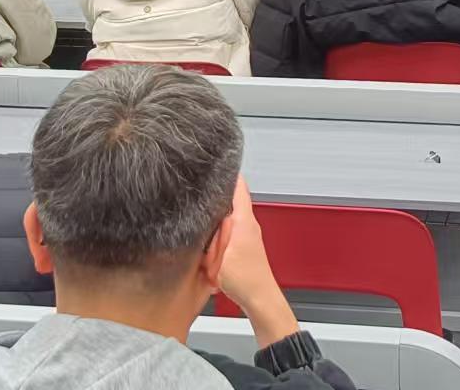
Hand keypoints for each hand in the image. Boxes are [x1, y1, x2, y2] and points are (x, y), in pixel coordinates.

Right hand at [218, 177, 297, 346]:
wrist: (260, 299)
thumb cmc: (246, 281)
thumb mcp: (219, 258)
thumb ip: (211, 237)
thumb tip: (203, 220)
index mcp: (244, 220)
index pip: (238, 186)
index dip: (227, 172)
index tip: (215, 160)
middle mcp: (248, 223)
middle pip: (231, 199)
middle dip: (216, 195)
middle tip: (199, 189)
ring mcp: (247, 234)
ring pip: (228, 216)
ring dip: (216, 215)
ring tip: (201, 216)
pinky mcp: (244, 245)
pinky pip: (228, 231)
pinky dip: (218, 232)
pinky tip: (209, 242)